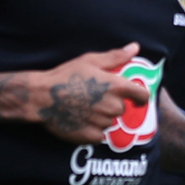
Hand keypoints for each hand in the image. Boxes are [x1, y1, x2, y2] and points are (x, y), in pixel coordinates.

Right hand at [29, 43, 149, 144]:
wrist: (42, 97)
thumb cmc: (66, 76)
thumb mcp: (91, 61)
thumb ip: (116, 56)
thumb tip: (135, 47)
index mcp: (116, 87)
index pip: (142, 96)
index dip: (141, 97)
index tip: (136, 99)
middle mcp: (113, 106)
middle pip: (121, 108)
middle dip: (112, 104)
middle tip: (93, 98)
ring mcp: (102, 123)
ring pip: (109, 122)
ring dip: (101, 117)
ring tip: (83, 108)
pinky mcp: (90, 136)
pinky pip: (99, 135)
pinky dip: (92, 131)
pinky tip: (80, 121)